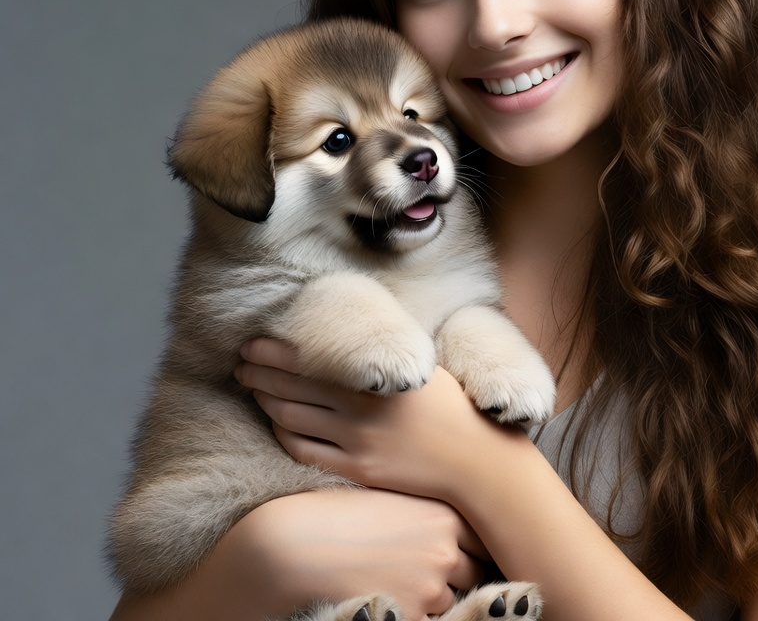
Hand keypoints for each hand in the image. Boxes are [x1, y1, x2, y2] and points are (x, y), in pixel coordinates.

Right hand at [111, 487, 488, 620]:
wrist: (291, 546)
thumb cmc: (334, 515)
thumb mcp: (390, 500)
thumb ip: (427, 515)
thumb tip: (451, 535)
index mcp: (443, 513)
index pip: (483, 535)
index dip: (472, 541)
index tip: (462, 542)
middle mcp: (445, 549)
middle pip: (474, 569)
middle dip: (458, 570)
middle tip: (422, 562)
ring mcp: (431, 588)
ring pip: (452, 599)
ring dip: (435, 594)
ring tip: (397, 576)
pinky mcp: (411, 617)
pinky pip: (428, 620)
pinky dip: (412, 611)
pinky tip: (386, 593)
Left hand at [235, 338, 527, 502]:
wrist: (473, 457)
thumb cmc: (449, 405)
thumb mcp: (418, 367)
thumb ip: (383, 353)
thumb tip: (351, 332)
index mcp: (374, 379)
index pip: (308, 362)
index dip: (273, 353)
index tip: (253, 344)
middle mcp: (360, 410)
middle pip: (291, 389)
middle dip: (259, 374)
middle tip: (240, 363)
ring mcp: (356, 443)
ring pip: (292, 420)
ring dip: (265, 401)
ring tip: (251, 388)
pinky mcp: (357, 469)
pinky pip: (306, 452)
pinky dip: (284, 435)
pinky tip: (276, 423)